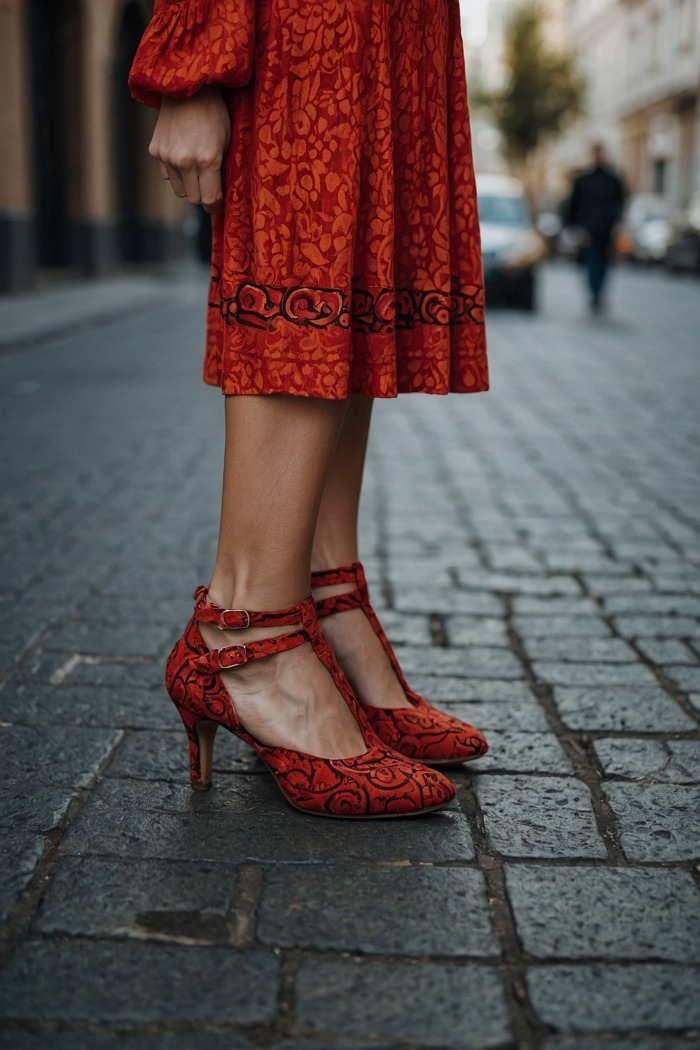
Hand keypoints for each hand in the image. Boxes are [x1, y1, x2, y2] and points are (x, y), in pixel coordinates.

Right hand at [149, 87, 230, 212]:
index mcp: (207, 159)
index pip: (208, 199)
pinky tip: (182, 156)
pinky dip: (175, 172)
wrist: (185, 85)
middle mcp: (184, 161)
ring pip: (179, 190)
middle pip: (193, 198)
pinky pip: (167, 175)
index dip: (215, 205)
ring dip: (188, 185)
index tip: (218, 203)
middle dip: (203, 195)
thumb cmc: (213, 111)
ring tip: (196, 169)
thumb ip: (220, 167)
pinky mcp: (155, 150)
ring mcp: (167, 156)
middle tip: (209, 186)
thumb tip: (218, 192)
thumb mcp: (226, 139)